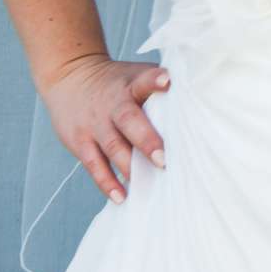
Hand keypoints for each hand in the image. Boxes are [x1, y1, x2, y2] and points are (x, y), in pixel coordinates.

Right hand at [40, 53, 169, 204]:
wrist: (70, 77)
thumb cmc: (118, 83)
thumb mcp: (136, 75)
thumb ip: (161, 86)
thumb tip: (200, 98)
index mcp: (131, 85)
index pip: (143, 80)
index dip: (154, 80)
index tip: (167, 81)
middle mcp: (112, 104)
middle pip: (129, 120)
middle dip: (146, 140)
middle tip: (164, 159)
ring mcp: (95, 124)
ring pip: (113, 146)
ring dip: (130, 167)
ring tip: (148, 184)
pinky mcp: (80, 142)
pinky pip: (94, 165)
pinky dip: (107, 182)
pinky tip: (121, 196)